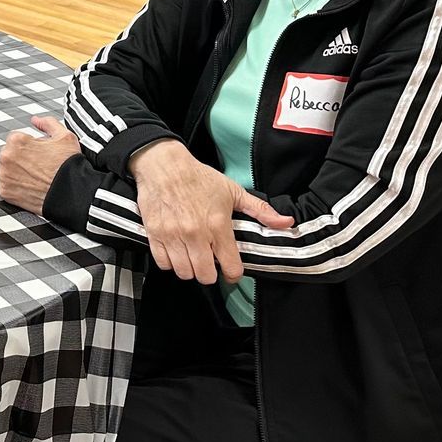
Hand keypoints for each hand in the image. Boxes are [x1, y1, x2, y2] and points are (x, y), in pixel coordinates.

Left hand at [0, 117, 81, 213]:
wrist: (71, 193)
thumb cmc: (68, 167)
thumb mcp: (65, 137)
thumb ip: (48, 123)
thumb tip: (37, 120)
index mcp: (17, 141)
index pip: (16, 138)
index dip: (30, 145)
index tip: (38, 152)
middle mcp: (7, 157)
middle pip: (10, 153)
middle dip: (22, 157)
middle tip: (39, 165)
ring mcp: (5, 176)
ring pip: (7, 169)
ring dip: (18, 171)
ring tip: (36, 175)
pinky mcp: (6, 191)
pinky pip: (7, 185)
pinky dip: (16, 186)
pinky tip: (31, 185)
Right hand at [127, 140, 294, 284]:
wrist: (164, 166)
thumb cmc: (198, 178)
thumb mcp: (233, 191)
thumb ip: (261, 211)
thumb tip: (286, 222)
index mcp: (218, 224)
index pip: (230, 266)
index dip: (233, 274)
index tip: (231, 272)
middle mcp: (196, 233)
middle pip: (205, 275)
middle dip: (210, 274)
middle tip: (209, 265)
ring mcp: (173, 235)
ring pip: (184, 272)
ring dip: (189, 269)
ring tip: (192, 259)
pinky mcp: (155, 234)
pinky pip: (163, 263)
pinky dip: (170, 263)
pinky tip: (176, 253)